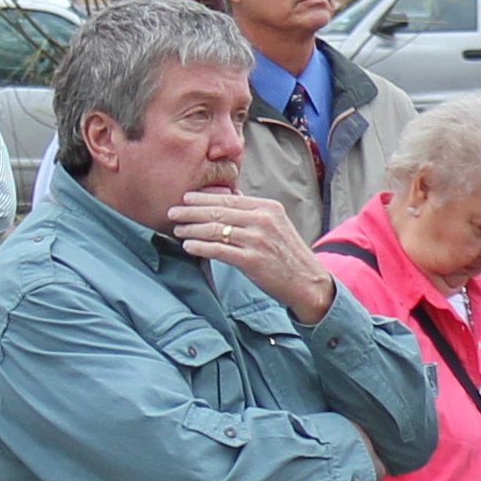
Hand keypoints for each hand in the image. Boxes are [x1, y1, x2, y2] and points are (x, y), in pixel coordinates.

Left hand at [162, 187, 328, 316]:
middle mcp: (263, 220)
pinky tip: (188, 246)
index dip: (203, 198)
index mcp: (268, 207)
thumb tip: (230, 197)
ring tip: (177, 229)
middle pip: (218, 211)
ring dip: (192, 229)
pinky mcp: (252, 260)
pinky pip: (219, 250)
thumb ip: (253, 211)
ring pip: (215, 230)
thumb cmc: (288, 255)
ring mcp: (257, 240)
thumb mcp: (277, 224)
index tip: (185, 199)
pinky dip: (200, 247)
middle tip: (172, 212)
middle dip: (191, 211)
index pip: (228, 199)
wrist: (307, 282)